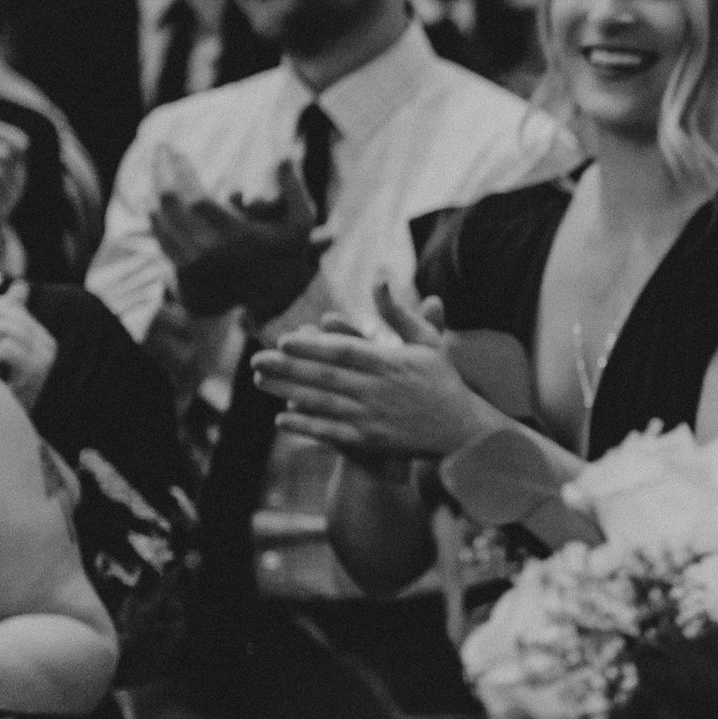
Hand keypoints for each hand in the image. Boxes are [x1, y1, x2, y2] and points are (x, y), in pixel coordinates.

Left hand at [0, 289, 56, 410]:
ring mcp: (45, 357)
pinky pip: (4, 346)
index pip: (8, 304)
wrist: (10, 435)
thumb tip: (20, 287)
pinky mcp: (38, 370)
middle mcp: (47, 344)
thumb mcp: (2, 355)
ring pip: (2, 326)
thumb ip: (8, 322)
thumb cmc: (2, 394)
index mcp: (39, 337)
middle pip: (2, 312)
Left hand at [149, 148, 325, 321]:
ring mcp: (193, 262)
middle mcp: (209, 249)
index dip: (181, 171)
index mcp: (236, 235)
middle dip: (160, 172)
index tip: (177, 151)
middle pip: (169, 204)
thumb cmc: (284, 258)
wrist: (267, 302)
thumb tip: (283, 156)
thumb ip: (294, 191)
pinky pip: (160, 237)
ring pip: (159, 220)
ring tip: (157, 171)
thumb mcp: (301, 226)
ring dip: (154, 190)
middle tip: (159, 151)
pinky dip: (154, 216)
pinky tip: (154, 201)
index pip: (195, 197)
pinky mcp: (182, 271)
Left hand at [256, 283, 497, 459]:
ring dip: (289, 393)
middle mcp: (380, 390)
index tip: (285, 340)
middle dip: (288, 369)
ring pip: (324, 404)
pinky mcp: (371, 440)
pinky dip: (307, 426)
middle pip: (326, 377)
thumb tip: (378, 278)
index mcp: (392, 363)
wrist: (461, 429)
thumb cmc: (441, 379)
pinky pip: (332, 432)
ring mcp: (374, 417)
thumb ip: (398, 312)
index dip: (313, 347)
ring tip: (260, 382)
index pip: (345, 352)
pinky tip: (282, 419)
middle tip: (256, 360)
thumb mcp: (426, 341)